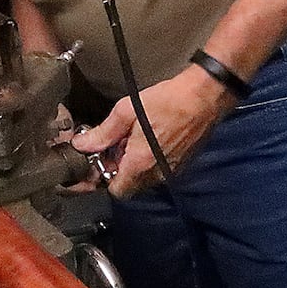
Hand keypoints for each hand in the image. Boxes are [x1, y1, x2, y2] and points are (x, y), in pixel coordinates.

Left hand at [71, 66, 233, 197]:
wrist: (204, 96)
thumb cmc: (167, 100)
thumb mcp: (126, 111)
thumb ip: (102, 133)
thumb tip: (82, 145)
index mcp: (141, 163)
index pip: (116, 191)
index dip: (104, 179)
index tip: (99, 162)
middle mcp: (157, 173)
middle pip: (129, 185)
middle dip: (117, 169)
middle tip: (113, 145)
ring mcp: (172, 170)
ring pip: (143, 178)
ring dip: (132, 164)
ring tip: (131, 138)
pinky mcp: (181, 164)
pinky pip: (157, 171)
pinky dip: (147, 161)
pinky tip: (146, 139)